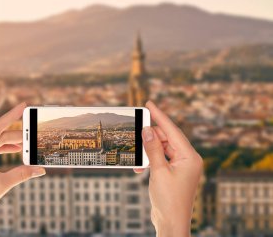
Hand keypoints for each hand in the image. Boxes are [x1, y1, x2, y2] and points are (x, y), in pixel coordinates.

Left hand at [0, 103, 45, 236]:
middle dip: (16, 134)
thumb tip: (40, 169)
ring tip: (26, 141)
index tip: (23, 105)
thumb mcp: (1, 185)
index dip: (11, 115)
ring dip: (9, 142)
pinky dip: (1, 149)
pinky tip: (14, 150)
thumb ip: (21, 174)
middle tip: (32, 131)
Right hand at [134, 101, 202, 236]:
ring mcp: (181, 166)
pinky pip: (160, 159)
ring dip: (148, 152)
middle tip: (136, 132)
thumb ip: (152, 148)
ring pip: (161, 149)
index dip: (160, 116)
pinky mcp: (173, 172)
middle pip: (166, 139)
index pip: (173, 130)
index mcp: (190, 157)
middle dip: (150, 137)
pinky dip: (149, 161)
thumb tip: (147, 129)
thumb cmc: (169, 200)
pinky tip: (140, 167)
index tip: (149, 103)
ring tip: (137, 156)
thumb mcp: (158, 171)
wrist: (171, 222)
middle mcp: (187, 159)